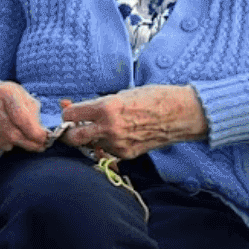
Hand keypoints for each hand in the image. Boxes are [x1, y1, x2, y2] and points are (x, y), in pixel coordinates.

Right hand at [0, 79, 52, 153]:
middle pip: (13, 134)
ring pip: (3, 142)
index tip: (44, 139)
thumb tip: (43, 135)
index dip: (35, 132)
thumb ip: (34, 114)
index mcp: (6, 93)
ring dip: (16, 144)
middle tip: (39, 146)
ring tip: (22, 139)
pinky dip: (2, 145)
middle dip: (29, 144)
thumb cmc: (9, 97)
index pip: (22, 118)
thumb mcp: (24, 97)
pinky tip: (5, 137)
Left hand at [59, 84, 206, 158]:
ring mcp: (117, 144)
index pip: (69, 115)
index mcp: (106, 108)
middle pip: (72, 138)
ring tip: (100, 127)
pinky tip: (116, 134)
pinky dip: (105, 143)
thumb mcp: (121, 94)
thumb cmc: (153, 98)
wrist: (180, 114)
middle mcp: (109, 129)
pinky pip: (106, 150)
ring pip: (89, 145)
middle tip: (72, 126)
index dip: (68, 112)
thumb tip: (73, 107)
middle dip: (68, 132)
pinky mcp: (126, 154)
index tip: (71, 110)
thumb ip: (97, 104)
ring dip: (89, 138)